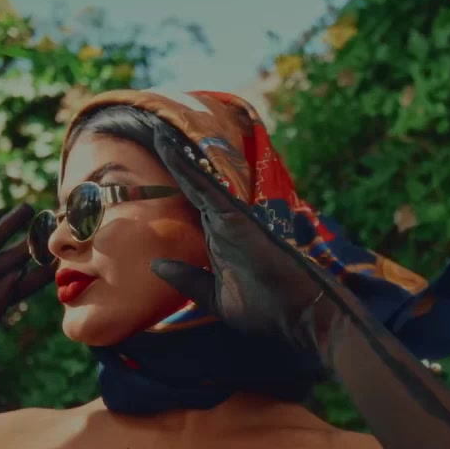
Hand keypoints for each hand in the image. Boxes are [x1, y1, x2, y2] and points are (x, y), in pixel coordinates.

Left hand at [148, 124, 339, 356]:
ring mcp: (231, 218)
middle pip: (193, 187)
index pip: (191, 208)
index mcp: (219, 241)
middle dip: (174, 163)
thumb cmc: (266, 310)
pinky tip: (168, 149)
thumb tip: (155, 265)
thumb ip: (187, 279)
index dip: (173, 188)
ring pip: (198, 182)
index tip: (150, 172)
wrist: (299, 316)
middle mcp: (224, 224)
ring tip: (155, 132)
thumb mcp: (214, 297)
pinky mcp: (236, 217)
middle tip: (152, 133)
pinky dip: (187, 169)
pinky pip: (207, 188)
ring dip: (177, 158)